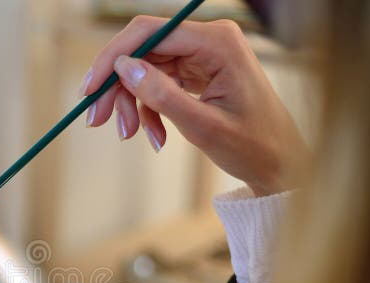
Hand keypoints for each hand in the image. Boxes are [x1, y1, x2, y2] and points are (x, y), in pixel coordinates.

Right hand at [81, 17, 308, 196]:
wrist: (280, 163)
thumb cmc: (253, 146)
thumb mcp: (203, 127)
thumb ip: (161, 95)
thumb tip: (123, 68)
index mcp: (217, 42)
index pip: (148, 33)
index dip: (111, 58)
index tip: (90, 91)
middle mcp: (208, 40)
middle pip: (141, 50)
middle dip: (117, 87)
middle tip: (98, 121)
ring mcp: (202, 54)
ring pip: (144, 68)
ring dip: (131, 103)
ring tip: (131, 135)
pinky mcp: (197, 71)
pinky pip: (157, 82)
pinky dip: (148, 109)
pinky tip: (154, 135)